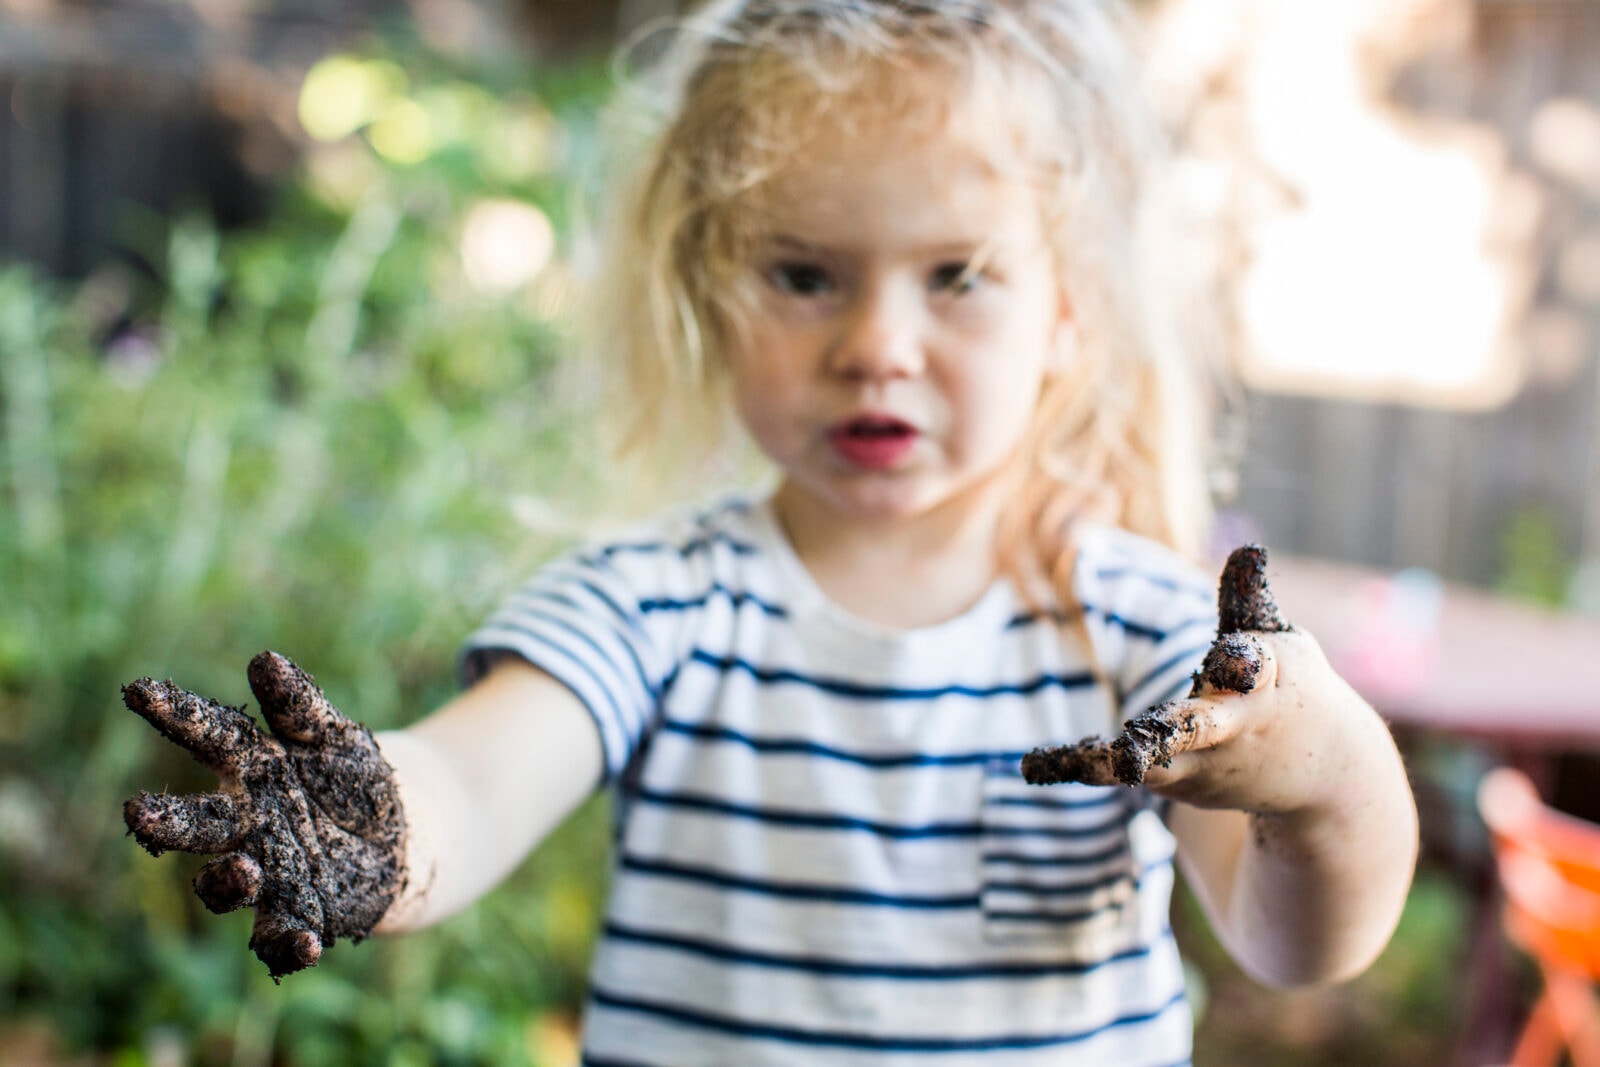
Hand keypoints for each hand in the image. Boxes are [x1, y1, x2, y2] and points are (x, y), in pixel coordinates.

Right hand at [122, 651, 405, 978]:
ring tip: (245, 869)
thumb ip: (301, 705)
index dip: (177, 714)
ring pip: (226, 887)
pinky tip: (308, 943)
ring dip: (228, 882)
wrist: (397, 836)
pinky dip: (289, 945)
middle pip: (197, 825)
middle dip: (165, 821)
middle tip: (135, 811)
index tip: (140, 691)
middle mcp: (245, 826)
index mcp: (251, 771)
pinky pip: (282, 940)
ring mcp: (267, 875)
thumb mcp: (333, 736)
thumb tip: (265, 659)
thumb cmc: (350, 778)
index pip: (209, 738)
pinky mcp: (299, 917)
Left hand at [1022, 544, 1363, 812]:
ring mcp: (1210, 765)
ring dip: (1104, 763)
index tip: (1235, 658)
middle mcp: (1233, 728)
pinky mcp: (1187, 786)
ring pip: (1153, 765)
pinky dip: (1089, 766)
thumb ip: (1247, 597)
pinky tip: (1037, 764)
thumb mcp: (1276, 637)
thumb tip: (1247, 548)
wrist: (1329, 776)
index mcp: (1262, 681)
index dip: (1243, 662)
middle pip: (1198, 730)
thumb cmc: (1290, 687)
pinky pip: (1131, 774)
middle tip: (1127, 748)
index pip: (1251, 667)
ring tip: (1036, 763)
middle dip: (1163, 735)